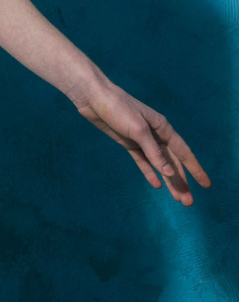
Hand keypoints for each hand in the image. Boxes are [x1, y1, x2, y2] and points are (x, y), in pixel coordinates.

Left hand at [72, 81, 211, 204]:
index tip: (206, 185)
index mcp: (162, 128)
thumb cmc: (118, 109)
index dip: (195, 169)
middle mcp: (155, 135)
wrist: (93, 98)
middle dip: (181, 182)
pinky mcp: (128, 142)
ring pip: (159, 164)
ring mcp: (142, 140)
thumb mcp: (138, 130)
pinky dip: (149, 172)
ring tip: (177, 199)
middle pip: (172, 162)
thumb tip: (170, 173)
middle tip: (188, 203)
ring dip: (168, 181)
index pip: (183, 153)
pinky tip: (156, 185)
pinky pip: (142, 161)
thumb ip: (154, 152)